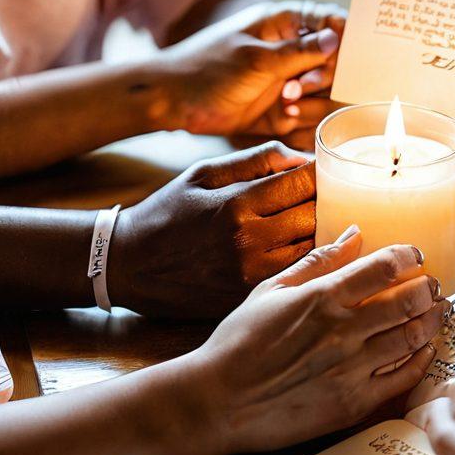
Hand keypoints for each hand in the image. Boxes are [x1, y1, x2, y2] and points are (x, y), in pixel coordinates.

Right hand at [108, 141, 316, 317]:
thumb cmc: (168, 211)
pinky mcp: (247, 297)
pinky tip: (300, 252)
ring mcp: (248, 274)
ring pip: (311, 250)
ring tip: (317, 224)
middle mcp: (247, 240)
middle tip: (327, 198)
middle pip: (314, 216)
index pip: (303, 182)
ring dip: (319, 235)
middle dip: (324, 204)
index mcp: (236, 203)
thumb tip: (302, 156)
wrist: (127, 264)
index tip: (325, 173)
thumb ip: (256, 160)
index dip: (321, 175)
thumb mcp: (204, 173)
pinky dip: (304, 263)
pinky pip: (293, 277)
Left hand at [155, 0, 344, 146]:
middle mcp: (291, 50)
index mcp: (284, 24)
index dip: (345, 37)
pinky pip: (309, 113)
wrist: (172, 103)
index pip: (330, 21)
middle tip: (299, 86)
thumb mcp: (255, 59)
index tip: (347, 56)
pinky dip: (302, 117)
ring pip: (326, 91)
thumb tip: (335, 39)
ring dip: (312, 100)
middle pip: (336, 61)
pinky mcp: (283, 108)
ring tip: (286, 103)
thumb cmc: (207, 70)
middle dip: (324, 76)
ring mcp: (288, 80)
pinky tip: (282, 117)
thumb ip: (298, 52)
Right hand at [179, 233, 450, 454]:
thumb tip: (354, 233)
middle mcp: (342, 331)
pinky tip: (424, 349)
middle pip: (409, 301)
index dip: (408, 256)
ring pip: (413, 338)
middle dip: (429, 289)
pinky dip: (421, 360)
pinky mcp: (353, 404)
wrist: (217, 402)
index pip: (384, 267)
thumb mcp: (271, 290)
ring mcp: (351, 370)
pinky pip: (403, 379)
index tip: (415, 254)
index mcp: (322, 298)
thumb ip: (317, 261)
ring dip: (432, 322)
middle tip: (434, 286)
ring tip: (437, 313)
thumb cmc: (239, 342)